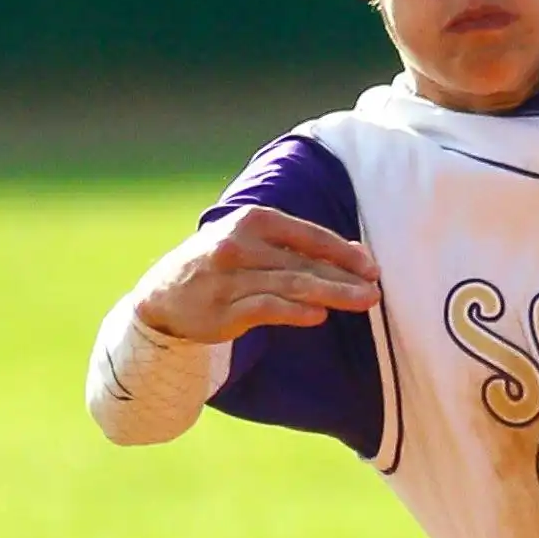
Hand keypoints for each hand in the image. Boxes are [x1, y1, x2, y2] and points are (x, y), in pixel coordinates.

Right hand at [131, 204, 378, 344]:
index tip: (371, 267)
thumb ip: (297, 246)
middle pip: (304, 262)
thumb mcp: (253, 243)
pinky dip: (295, 312)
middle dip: (345, 277)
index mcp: (252, 220)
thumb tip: (354, 253)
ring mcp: (230, 278)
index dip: (343, 252)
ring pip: (291, 285)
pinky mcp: (223, 310)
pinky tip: (319, 316)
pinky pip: (266, 309)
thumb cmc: (220, 266)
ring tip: (363, 302)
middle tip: (375, 290)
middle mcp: (240, 245)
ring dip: (332, 295)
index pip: (308, 235)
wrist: (163, 298)